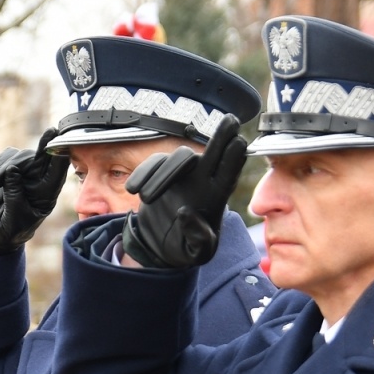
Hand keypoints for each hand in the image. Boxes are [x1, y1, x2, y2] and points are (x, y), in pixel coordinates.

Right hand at [0, 129, 68, 258]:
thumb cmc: (10, 230)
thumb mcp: (14, 217)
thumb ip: (14, 195)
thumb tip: (12, 170)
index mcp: (48, 194)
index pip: (57, 169)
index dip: (58, 150)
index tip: (54, 134)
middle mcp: (39, 180)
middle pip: (36, 157)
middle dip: (19, 162)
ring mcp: (25, 172)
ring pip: (19, 155)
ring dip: (2, 167)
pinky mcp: (10, 168)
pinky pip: (6, 156)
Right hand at [122, 114, 247, 268]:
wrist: (159, 246)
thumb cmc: (185, 248)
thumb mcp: (196, 253)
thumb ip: (198, 238)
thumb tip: (186, 213)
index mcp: (216, 198)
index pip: (229, 174)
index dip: (234, 158)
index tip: (240, 142)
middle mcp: (202, 181)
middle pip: (214, 152)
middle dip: (222, 136)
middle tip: (231, 121)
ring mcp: (181, 175)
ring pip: (179, 158)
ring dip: (164, 173)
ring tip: (146, 198)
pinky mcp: (160, 174)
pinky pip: (153, 164)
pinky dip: (144, 174)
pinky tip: (134, 191)